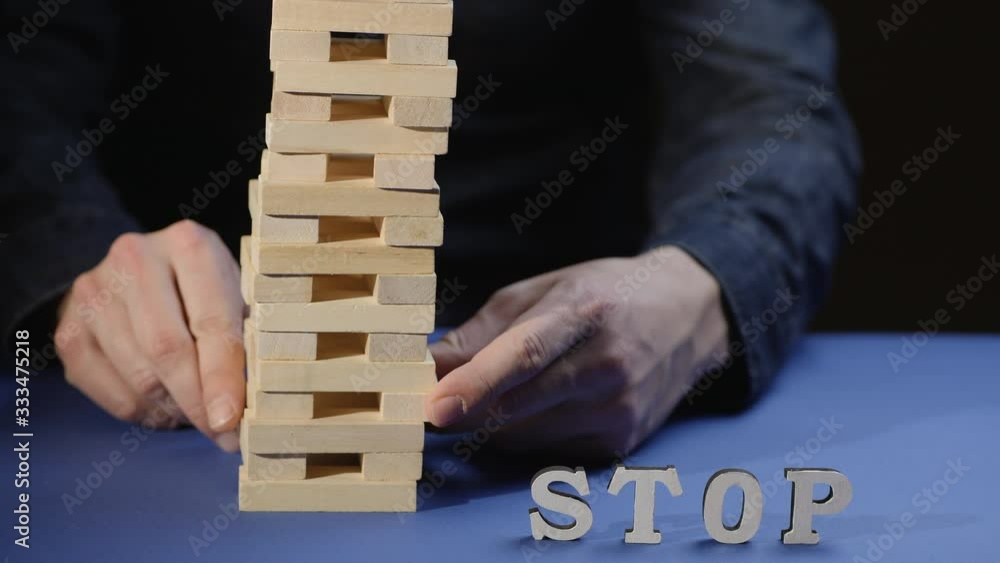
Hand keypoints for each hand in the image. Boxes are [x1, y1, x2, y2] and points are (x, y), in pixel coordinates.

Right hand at [54, 220, 244, 450]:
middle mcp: (136, 257)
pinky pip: (109, 392)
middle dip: (198, 402)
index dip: (222, 378)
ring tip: (196, 412)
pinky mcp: (69, 327)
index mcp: (189, 244)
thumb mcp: (235, 298)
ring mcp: (95, 291)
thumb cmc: (204, 291)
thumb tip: (253, 406)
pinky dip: (143, 412)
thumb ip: (247, 340)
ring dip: (173, 410)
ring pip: (138, 376)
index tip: (231, 419)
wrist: (142, 270)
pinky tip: (163, 406)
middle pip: (167, 350)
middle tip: (223, 433)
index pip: (210, 322)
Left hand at [426, 246, 729, 457]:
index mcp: (583, 312)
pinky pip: (545, 450)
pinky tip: (544, 403)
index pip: (525, 354)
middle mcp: (608, 365)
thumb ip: (483, 330)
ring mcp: (619, 409)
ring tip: (513, 386)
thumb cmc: (605, 295)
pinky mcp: (621, 441)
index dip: (476, 384)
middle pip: (516, 405)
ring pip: (522, 435)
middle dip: (467, 407)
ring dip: (495, 420)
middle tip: (441, 397)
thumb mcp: (544, 290)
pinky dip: (525, 433)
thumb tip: (429, 366)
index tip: (434, 406)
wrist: (688, 317)